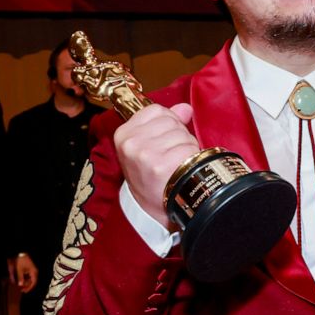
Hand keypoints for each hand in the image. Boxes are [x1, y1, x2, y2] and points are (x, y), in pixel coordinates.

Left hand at [9, 253, 38, 293]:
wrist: (21, 253)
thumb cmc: (21, 261)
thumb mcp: (20, 270)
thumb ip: (20, 278)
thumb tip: (21, 285)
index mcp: (34, 272)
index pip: (33, 283)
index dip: (29, 288)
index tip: (24, 291)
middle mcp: (35, 272)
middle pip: (32, 281)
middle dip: (27, 286)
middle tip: (21, 289)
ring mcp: (33, 270)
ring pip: (31, 279)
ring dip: (26, 283)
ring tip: (20, 285)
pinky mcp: (30, 269)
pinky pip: (29, 276)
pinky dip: (25, 279)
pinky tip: (21, 280)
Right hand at [113, 103, 199, 226]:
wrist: (149, 206)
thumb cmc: (148, 173)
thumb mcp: (146, 145)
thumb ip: (165, 122)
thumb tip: (185, 108)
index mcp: (124, 133)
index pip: (156, 110)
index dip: (167, 121)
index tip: (163, 137)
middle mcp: (132, 142)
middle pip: (171, 121)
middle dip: (178, 135)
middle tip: (170, 154)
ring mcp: (146, 154)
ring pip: (182, 134)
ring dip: (186, 146)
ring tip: (175, 162)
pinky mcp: (161, 166)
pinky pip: (188, 148)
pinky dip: (191, 157)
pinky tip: (181, 168)